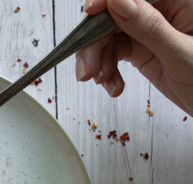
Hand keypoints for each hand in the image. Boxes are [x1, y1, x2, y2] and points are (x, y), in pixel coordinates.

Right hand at [75, 0, 192, 114]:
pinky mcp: (145, 49)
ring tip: (101, 81)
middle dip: (96, 41)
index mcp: (183, 1)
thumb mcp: (183, 54)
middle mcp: (167, 12)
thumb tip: (119, 1)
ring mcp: (153, 31)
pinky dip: (108, 70)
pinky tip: (114, 85)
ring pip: (111, 35)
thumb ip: (150, 27)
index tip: (90, 12)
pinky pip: (116, 53)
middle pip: (116, 15)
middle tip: (88, 67)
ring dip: (99, 59)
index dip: (108, 0)